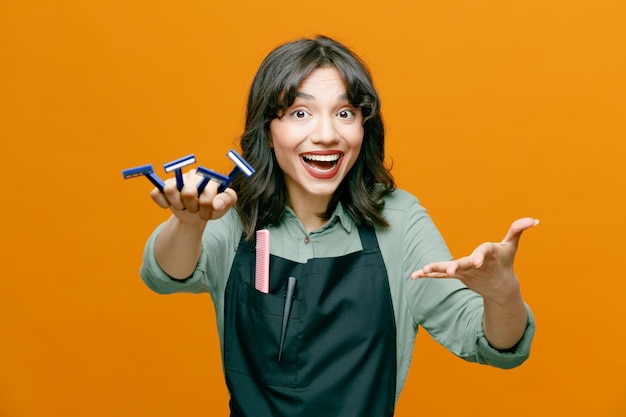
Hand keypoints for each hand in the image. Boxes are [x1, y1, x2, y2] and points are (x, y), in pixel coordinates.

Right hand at [150, 169, 237, 222]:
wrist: (198, 214)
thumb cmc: (213, 206)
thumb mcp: (226, 203)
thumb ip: (227, 200)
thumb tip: (216, 204)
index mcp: (208, 176)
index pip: (206, 192)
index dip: (206, 207)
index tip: (207, 212)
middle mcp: (192, 174)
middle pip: (188, 192)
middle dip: (193, 207)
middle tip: (196, 209)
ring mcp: (176, 179)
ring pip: (169, 190)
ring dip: (178, 205)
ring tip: (184, 206)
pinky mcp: (162, 186)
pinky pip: (156, 193)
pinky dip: (163, 204)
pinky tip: (171, 205)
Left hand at [411, 217, 538, 303]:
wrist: (501, 288)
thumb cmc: (505, 262)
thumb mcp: (512, 246)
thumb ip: (517, 230)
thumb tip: (533, 219)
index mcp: (488, 256)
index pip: (484, 254)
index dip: (480, 256)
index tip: (477, 261)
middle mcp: (475, 266)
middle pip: (464, 265)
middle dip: (457, 268)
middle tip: (451, 272)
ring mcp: (465, 272)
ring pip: (448, 272)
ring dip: (436, 271)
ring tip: (423, 270)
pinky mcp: (457, 276)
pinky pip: (439, 276)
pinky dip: (427, 276)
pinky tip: (413, 276)